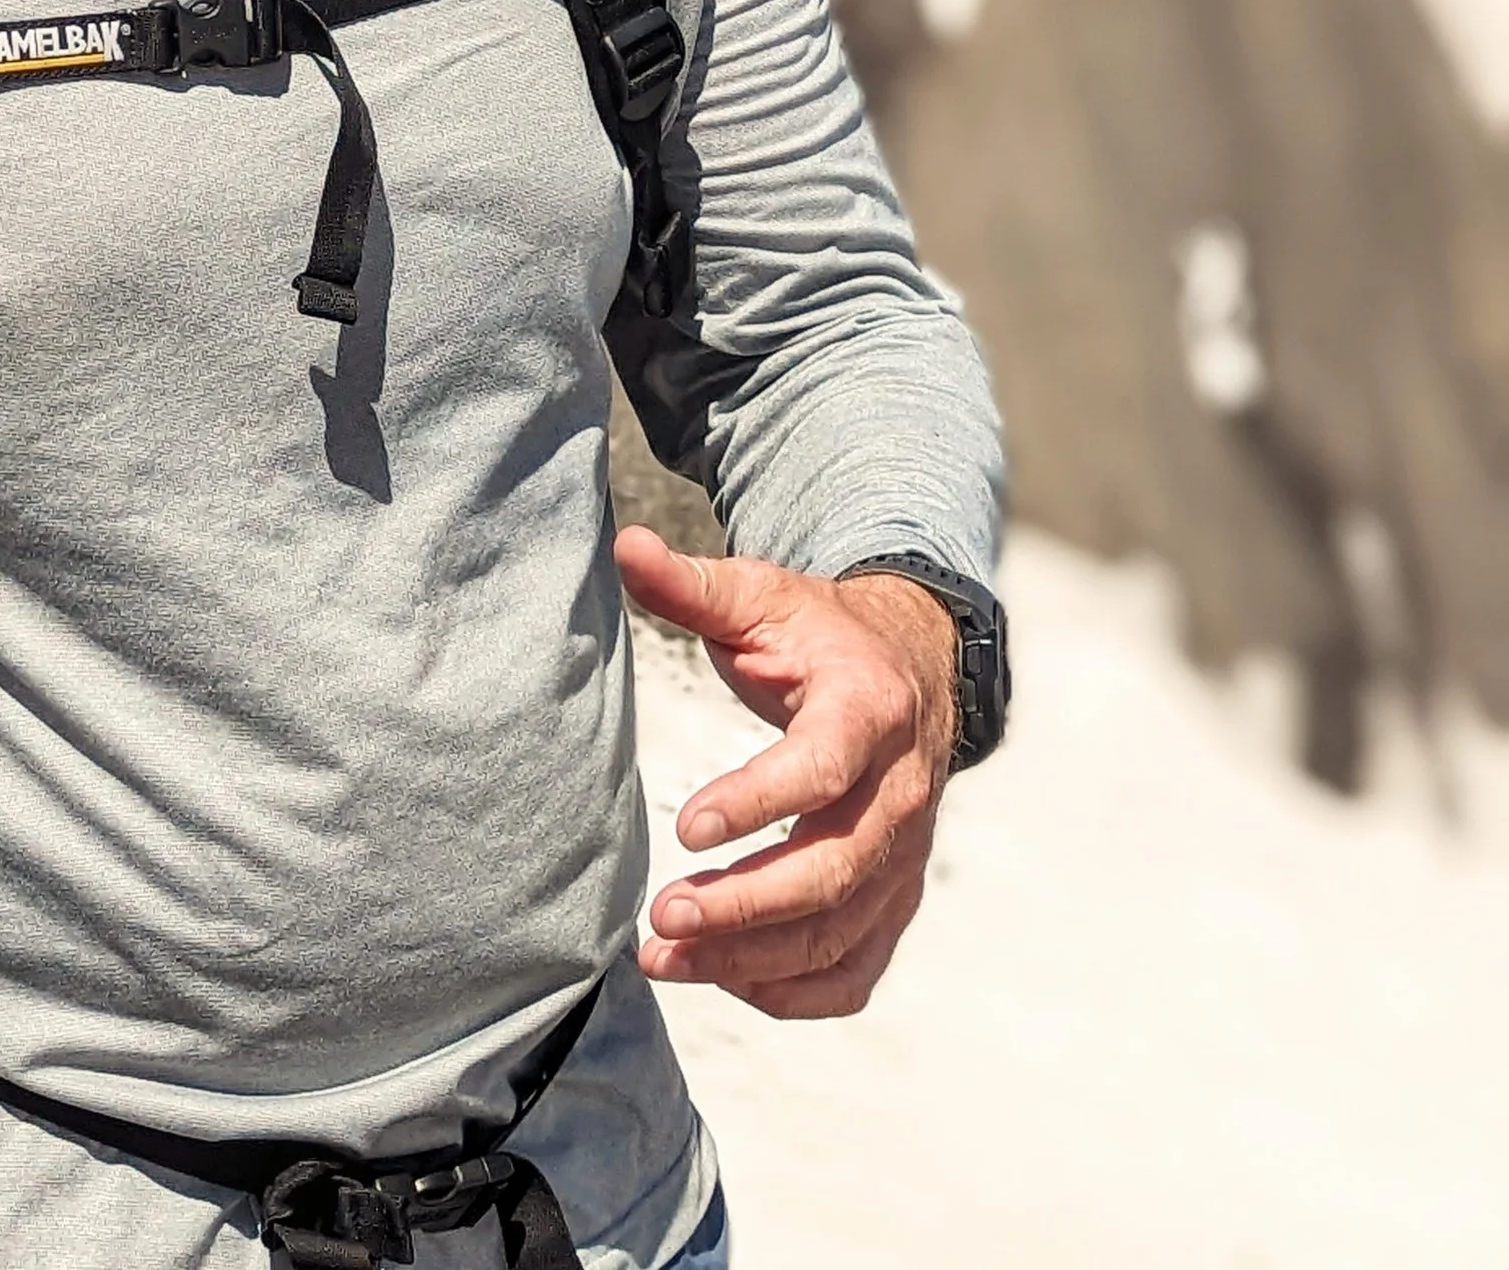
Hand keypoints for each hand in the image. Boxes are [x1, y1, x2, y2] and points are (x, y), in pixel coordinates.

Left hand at [617, 532, 957, 1020]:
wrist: (911, 671)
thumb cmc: (818, 635)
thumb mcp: (762, 596)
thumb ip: (692, 583)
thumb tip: (624, 543)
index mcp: (870, 710)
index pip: (821, 769)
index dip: (758, 803)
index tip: (685, 828)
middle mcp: (900, 793)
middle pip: (833, 870)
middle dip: (747, 906)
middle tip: (662, 915)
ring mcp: (903, 856)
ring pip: (840, 932)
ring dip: (752, 958)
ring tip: (664, 954)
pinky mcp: (894, 899)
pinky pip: (855, 969)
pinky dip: (793, 991)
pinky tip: (723, 979)